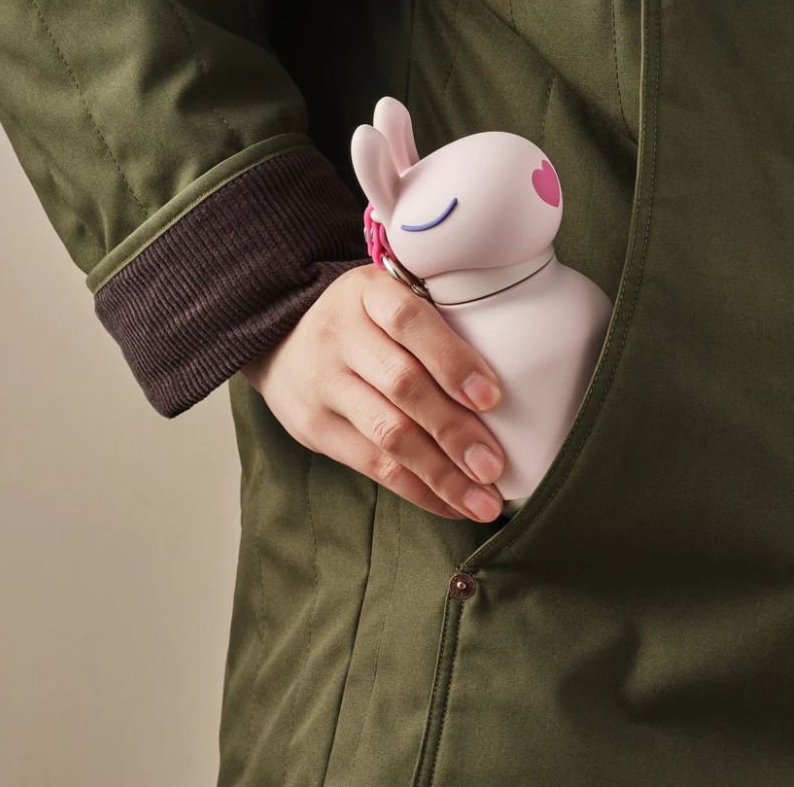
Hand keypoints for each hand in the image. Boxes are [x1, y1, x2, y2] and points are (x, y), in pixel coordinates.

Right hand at [241, 263, 505, 521]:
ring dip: (441, 473)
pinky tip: (451, 504)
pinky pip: (372, 466)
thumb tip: (518, 372)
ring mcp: (323, 384)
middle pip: (401, 385)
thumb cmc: (363, 322)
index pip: (410, 321)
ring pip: (387, 434)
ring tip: (483, 501)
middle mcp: (340, 335)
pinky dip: (418, 490)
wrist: (280, 340)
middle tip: (494, 465)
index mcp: (367, 293)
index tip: (492, 397)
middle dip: (454, 430)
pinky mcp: (315, 428)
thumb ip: (435, 321)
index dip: (452, 360)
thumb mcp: (387, 296)